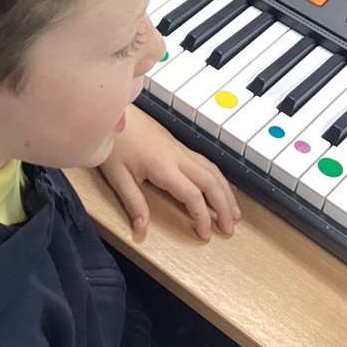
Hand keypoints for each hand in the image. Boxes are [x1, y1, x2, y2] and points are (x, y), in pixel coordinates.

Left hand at [97, 105, 240, 240]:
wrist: (112, 112)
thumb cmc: (113, 142)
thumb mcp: (117, 176)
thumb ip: (132, 202)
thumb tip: (141, 228)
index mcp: (163, 166)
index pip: (192, 195)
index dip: (202, 217)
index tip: (205, 235)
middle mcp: (177, 156)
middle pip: (210, 181)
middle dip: (224, 206)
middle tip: (229, 228)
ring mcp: (179, 148)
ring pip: (212, 170)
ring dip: (226, 191)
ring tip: (234, 212)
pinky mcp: (177, 144)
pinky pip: (205, 161)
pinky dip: (219, 176)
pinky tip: (223, 186)